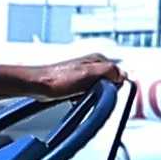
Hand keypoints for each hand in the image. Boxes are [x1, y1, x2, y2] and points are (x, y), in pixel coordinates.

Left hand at [0, 50, 124, 100]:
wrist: (37, 85)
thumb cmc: (57, 80)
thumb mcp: (88, 74)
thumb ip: (109, 72)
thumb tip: (123, 75)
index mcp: (98, 60)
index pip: (119, 75)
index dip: (113, 88)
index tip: (104, 93)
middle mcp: (92, 64)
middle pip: (108, 84)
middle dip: (102, 93)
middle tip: (89, 95)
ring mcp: (84, 74)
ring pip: (98, 90)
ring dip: (91, 97)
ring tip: (79, 97)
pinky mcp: (76, 83)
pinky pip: (87, 94)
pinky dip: (83, 99)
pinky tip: (74, 99)